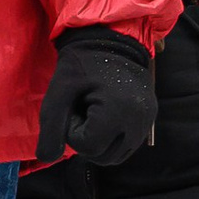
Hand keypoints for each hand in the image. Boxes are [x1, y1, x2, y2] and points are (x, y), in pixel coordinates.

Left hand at [34, 28, 157, 170]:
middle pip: (102, 157)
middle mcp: (140, 120)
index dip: (73, 130)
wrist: (109, 40)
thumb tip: (48, 159)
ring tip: (94, 112)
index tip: (76, 104)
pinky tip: (104, 116)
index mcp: (120, 111)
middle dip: (86, 138)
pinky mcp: (149, 120)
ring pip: (114, 156)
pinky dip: (110, 139)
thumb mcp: (58, 95)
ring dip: (98, 141)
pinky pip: (125, 146)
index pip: (88, 147)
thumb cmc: (79, 65)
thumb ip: (51, 129)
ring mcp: (147, 122)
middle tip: (83, 109)